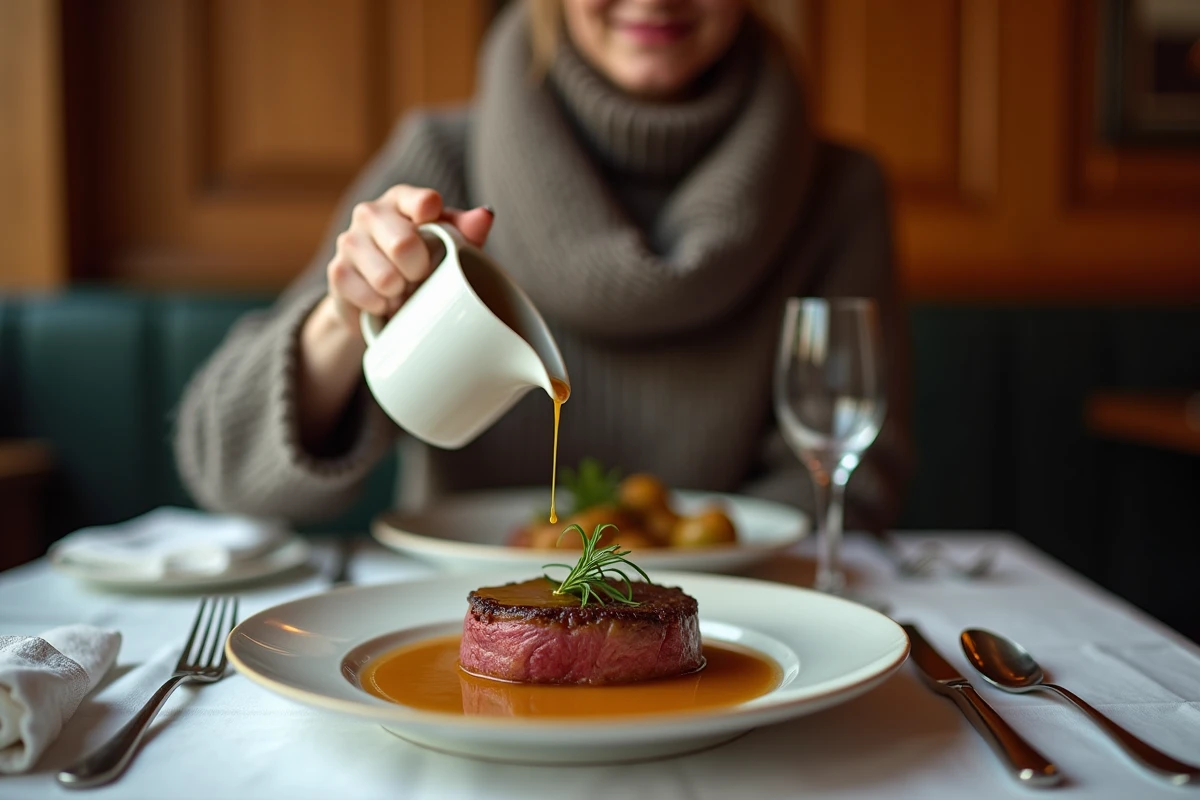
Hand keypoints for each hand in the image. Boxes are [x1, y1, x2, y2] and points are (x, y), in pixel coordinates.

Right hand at [296, 187, 491, 451]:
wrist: (380, 297)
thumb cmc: (423, 262)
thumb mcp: (449, 246)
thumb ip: (467, 231)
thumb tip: (485, 215)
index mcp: (402, 200)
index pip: (422, 201)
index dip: (431, 216)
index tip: (433, 226)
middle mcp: (371, 213)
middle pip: (403, 244)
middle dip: (420, 271)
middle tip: (421, 277)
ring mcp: (349, 241)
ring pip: (385, 277)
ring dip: (400, 293)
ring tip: (403, 291)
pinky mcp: (337, 271)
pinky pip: (367, 296)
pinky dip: (382, 306)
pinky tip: (385, 302)